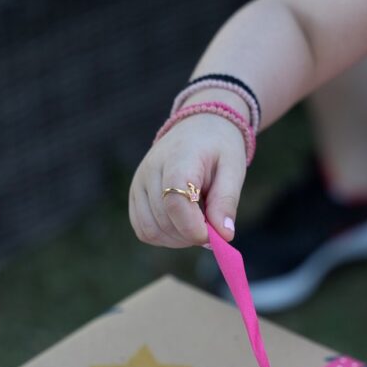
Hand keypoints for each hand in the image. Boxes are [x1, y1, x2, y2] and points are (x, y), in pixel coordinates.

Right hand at [129, 108, 245, 248]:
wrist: (198, 128)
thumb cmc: (219, 148)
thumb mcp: (233, 169)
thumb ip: (227, 201)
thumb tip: (224, 236)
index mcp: (178, 159)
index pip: (176, 203)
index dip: (195, 228)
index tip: (214, 236)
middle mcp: (150, 171)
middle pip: (165, 221)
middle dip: (191, 235)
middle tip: (211, 227)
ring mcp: (138, 184)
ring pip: (151, 231)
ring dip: (178, 239)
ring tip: (197, 223)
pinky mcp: (134, 196)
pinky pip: (144, 230)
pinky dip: (165, 237)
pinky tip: (182, 225)